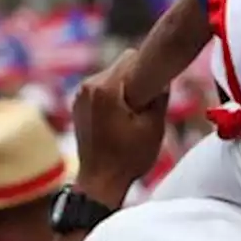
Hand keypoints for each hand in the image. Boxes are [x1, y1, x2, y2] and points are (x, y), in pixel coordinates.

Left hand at [72, 49, 167, 205]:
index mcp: (105, 88)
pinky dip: (112, 99)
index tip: (157, 83)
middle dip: (136, 80)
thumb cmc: (128, 158)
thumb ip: (160, 95)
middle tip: (145, 107)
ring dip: (124, 90)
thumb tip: (163, 75)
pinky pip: (100, 90)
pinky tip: (119, 121)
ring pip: (111, 78)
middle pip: (120, 66)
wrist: (100, 183)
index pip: (132, 57)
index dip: (148, 67)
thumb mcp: (154, 126)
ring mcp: (79, 96)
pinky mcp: (77, 106)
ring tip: (131, 117)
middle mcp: (88, 86)